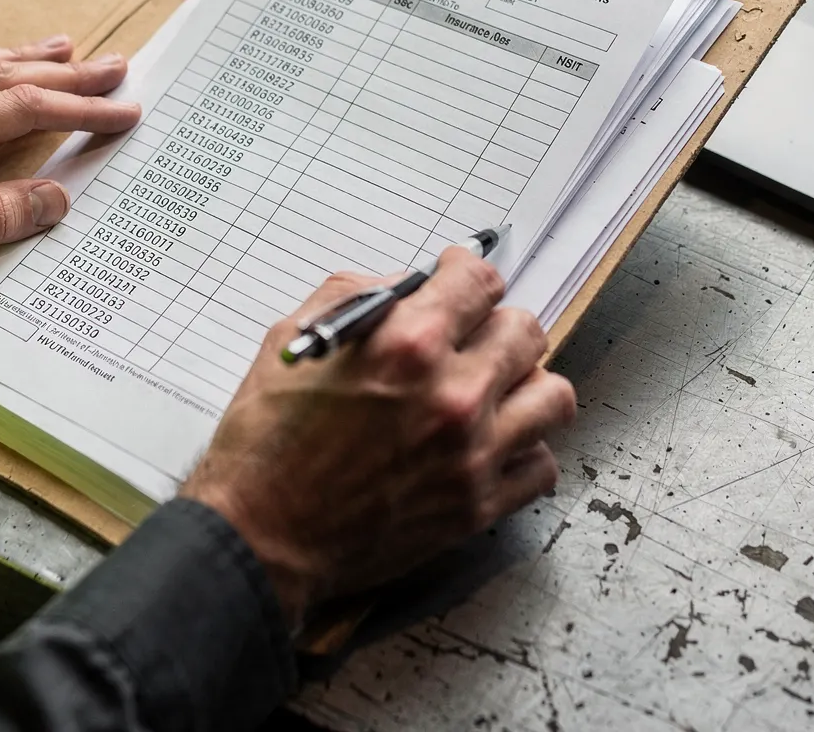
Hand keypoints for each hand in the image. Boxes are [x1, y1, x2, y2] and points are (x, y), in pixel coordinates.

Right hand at [181, 248, 576, 626]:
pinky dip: (525, 453)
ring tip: (497, 393)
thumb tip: (406, 288)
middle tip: (473, 340)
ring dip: (526, 387)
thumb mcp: (294, 340)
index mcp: (407, 344)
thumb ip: (357, 296)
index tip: (460, 283)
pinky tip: (493, 447)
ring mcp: (472, 454)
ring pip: (553, 396)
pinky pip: (543, 466)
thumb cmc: (266, 442)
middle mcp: (453, 394)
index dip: (467, 275)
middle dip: (496, 327)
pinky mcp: (478, 506)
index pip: (481, 282)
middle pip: (526, 332)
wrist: (259, 537)